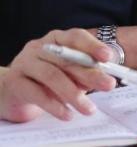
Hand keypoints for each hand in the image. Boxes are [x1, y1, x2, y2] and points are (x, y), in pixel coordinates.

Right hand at [0, 29, 116, 122]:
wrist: (13, 90)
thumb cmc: (46, 78)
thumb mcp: (68, 72)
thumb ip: (83, 73)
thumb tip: (103, 79)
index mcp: (56, 39)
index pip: (75, 37)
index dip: (92, 46)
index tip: (108, 57)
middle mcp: (39, 47)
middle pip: (66, 59)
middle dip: (90, 74)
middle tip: (109, 85)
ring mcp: (25, 63)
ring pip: (52, 76)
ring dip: (74, 94)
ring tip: (89, 108)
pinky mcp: (15, 82)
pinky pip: (37, 94)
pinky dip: (54, 106)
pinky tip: (67, 114)